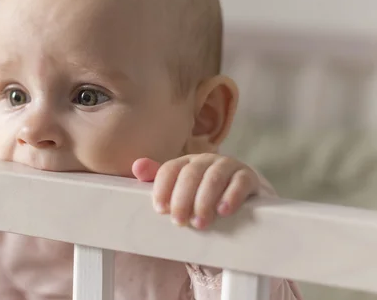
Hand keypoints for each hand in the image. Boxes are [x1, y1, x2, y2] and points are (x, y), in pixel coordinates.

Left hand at [132, 154, 259, 229]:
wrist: (246, 201)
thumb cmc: (206, 198)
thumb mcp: (182, 191)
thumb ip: (159, 180)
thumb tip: (136, 167)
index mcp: (186, 163)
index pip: (169, 169)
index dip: (162, 188)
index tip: (160, 210)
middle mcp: (206, 160)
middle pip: (190, 173)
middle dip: (182, 198)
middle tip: (179, 222)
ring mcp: (228, 166)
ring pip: (214, 177)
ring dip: (204, 201)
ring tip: (200, 223)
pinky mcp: (248, 177)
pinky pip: (240, 182)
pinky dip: (231, 196)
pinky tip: (223, 211)